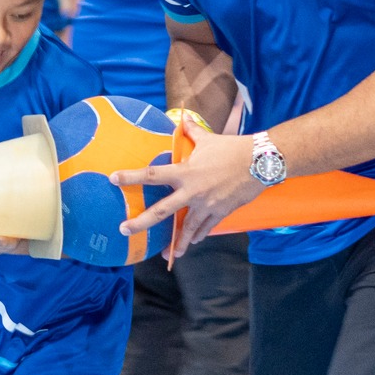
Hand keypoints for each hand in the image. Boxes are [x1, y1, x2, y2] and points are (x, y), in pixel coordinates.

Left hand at [110, 122, 260, 248]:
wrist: (260, 162)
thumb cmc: (232, 148)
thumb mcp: (208, 139)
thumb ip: (192, 132)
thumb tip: (182, 119)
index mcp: (185, 172)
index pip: (152, 175)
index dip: (131, 177)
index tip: (114, 179)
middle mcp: (192, 192)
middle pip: (162, 211)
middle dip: (141, 222)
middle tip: (124, 230)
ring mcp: (207, 205)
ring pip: (187, 228)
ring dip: (176, 242)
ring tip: (167, 254)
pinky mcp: (221, 212)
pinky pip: (206, 228)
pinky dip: (198, 235)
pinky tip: (191, 242)